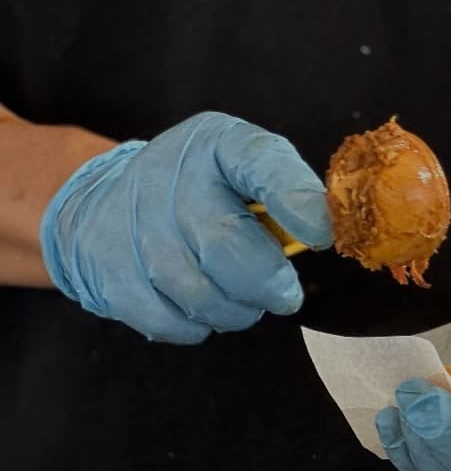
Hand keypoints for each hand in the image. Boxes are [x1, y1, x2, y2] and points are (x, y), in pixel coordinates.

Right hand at [41, 111, 332, 343]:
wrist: (108, 199)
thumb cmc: (202, 191)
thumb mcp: (246, 172)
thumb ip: (287, 195)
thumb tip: (325, 235)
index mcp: (217, 143)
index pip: (260, 162)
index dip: (295, 201)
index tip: (321, 236)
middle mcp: (168, 174)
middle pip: (227, 246)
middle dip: (267, 284)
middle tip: (283, 295)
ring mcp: (129, 221)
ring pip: (198, 294)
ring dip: (234, 311)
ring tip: (241, 300)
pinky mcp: (106, 267)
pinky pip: (165, 320)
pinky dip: (193, 326)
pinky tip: (199, 308)